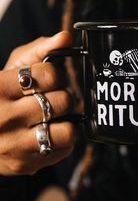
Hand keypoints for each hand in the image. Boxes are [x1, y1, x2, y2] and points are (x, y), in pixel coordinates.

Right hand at [0, 31, 76, 174]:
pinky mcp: (24, 163)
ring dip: (66, 119)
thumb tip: (66, 37)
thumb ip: (40, 49)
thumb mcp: (14, 66)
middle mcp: (3, 118)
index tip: (47, 79)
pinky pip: (64, 148)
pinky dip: (64, 138)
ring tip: (54, 115)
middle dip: (62, 96)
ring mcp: (13, 145)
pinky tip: (50, 131)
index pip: (49, 75)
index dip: (55, 75)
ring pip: (67, 129)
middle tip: (51, 98)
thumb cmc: (0, 94)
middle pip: (62, 101)